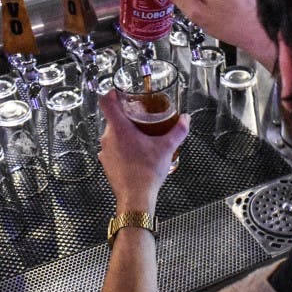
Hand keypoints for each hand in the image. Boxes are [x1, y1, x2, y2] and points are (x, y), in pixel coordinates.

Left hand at [98, 91, 187, 212]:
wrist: (136, 198)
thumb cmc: (147, 172)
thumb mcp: (167, 148)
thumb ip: (178, 130)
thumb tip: (186, 119)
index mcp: (119, 128)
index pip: (106, 102)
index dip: (111, 94)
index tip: (120, 93)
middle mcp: (108, 138)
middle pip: (112, 118)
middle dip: (126, 116)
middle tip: (141, 117)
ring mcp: (105, 151)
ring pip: (112, 134)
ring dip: (125, 133)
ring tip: (142, 137)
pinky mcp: (106, 163)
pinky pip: (112, 148)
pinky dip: (122, 147)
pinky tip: (136, 155)